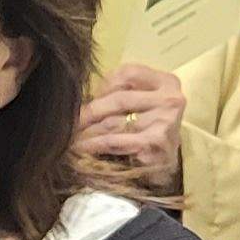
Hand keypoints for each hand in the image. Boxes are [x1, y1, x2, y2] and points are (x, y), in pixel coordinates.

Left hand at [78, 63, 189, 193]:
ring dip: (87, 130)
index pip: (128, 73)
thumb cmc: (148, 130)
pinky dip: (95, 145)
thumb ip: (121, 92)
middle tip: (68, 120)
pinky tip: (81, 148)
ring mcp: (165, 122)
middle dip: (89, 110)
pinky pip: (116, 142)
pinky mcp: (155, 145)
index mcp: (167, 82)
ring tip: (69, 135)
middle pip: (119, 99)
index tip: (88, 98)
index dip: (103, 84)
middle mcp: (170, 100)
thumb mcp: (142, 104)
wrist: (166, 167)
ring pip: (114, 122)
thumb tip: (80, 96)